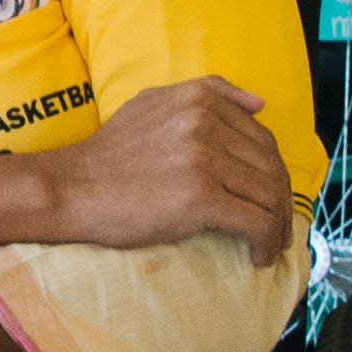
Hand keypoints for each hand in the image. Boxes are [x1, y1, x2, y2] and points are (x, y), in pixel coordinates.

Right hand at [24, 77, 291, 251]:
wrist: (71, 188)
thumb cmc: (109, 155)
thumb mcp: (153, 103)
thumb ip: (206, 94)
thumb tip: (259, 103)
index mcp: (199, 99)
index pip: (261, 135)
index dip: (272, 170)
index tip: (270, 196)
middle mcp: (205, 122)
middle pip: (271, 165)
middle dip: (281, 201)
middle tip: (277, 228)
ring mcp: (204, 159)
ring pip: (270, 194)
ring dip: (278, 226)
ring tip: (271, 246)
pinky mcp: (201, 197)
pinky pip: (255, 221)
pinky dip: (265, 242)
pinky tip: (258, 256)